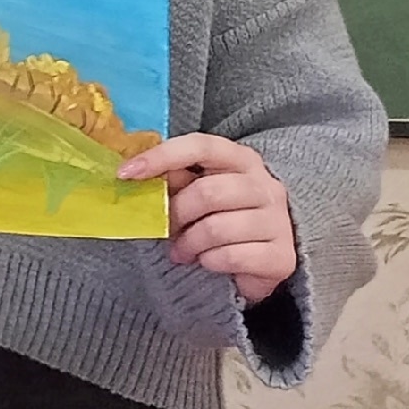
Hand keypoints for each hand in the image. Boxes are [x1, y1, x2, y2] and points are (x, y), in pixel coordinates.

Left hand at [121, 134, 297, 304]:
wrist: (264, 258)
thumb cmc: (222, 217)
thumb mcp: (197, 191)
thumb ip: (173, 179)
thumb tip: (132, 172)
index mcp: (241, 160)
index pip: (201, 146)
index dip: (161, 157)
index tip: (125, 173)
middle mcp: (266, 186)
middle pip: (207, 193)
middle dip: (176, 215)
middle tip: (166, 230)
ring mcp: (278, 221)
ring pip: (216, 229)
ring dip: (188, 244)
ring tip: (183, 251)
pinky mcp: (282, 257)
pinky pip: (231, 257)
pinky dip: (209, 262)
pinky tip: (208, 262)